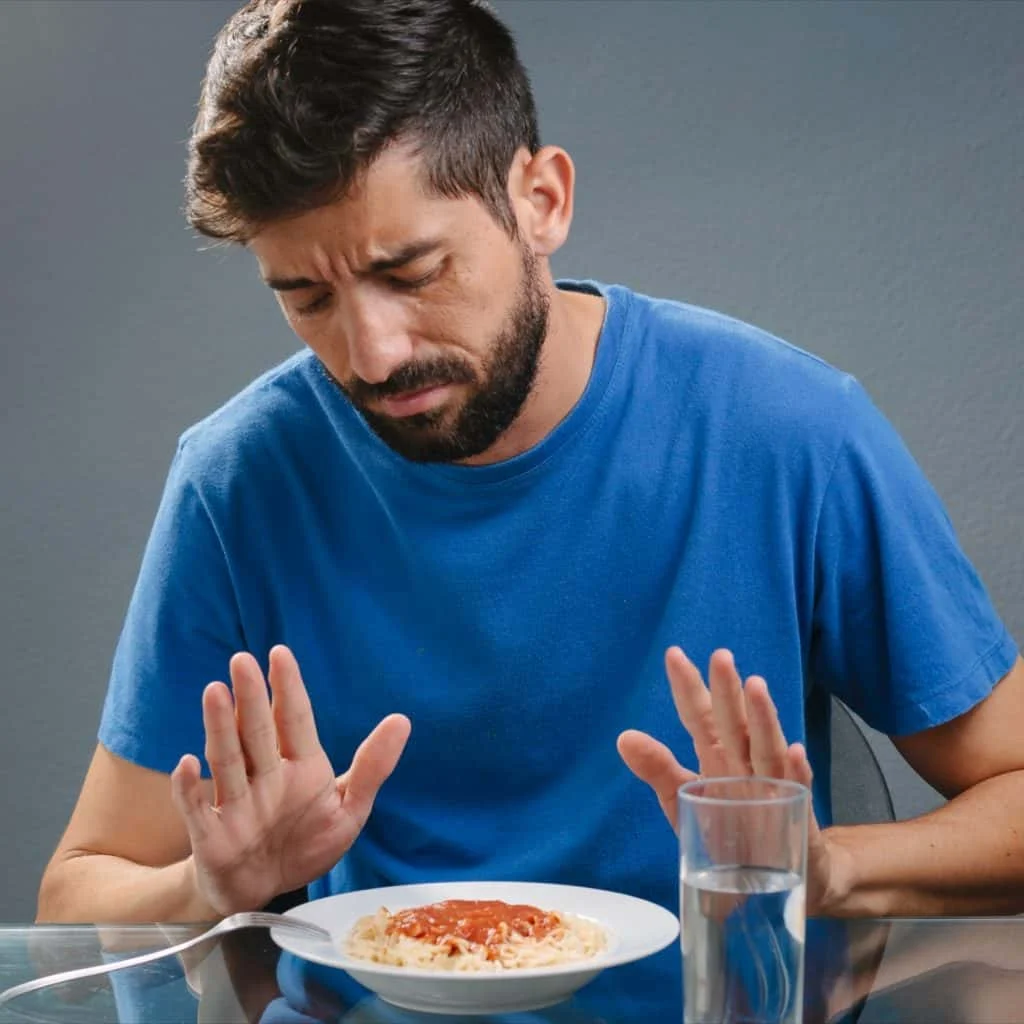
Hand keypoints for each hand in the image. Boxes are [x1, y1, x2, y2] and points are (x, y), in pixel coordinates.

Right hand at [170, 644, 409, 915]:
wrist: (266, 892)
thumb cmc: (306, 842)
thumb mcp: (349, 809)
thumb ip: (372, 767)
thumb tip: (402, 720)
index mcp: (301, 765)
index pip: (294, 719)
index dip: (287, 687)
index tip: (280, 653)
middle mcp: (265, 776)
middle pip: (256, 731)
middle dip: (250, 697)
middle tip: (242, 660)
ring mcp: (236, 803)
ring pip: (226, 759)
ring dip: (219, 727)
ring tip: (215, 692)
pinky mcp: (212, 835)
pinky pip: (197, 809)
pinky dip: (189, 788)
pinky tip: (186, 764)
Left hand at [617, 646, 840, 914]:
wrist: (776, 876)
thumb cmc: (727, 831)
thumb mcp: (683, 801)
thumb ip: (657, 770)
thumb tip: (624, 737)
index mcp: (715, 757)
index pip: (699, 716)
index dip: (687, 687)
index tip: (674, 655)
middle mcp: (743, 764)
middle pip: (734, 722)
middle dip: (726, 690)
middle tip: (720, 657)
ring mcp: (772, 787)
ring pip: (766, 747)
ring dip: (762, 717)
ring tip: (756, 687)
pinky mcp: (795, 816)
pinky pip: (797, 792)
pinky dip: (797, 771)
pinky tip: (795, 753)